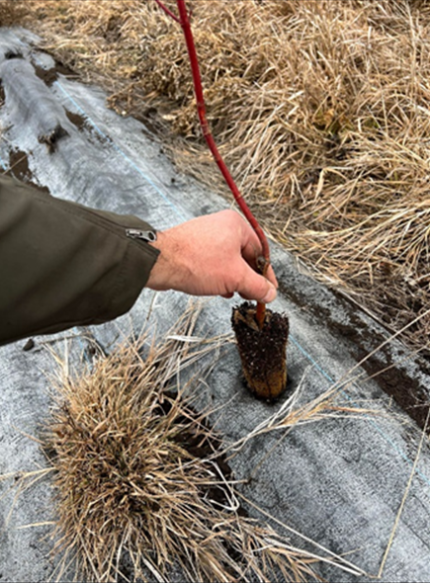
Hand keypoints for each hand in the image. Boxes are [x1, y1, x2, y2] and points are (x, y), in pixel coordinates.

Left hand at [147, 210, 277, 301]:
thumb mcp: (235, 277)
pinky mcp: (194, 247)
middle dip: (248, 278)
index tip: (270, 290)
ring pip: (229, 261)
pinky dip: (219, 276)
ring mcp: (206, 236)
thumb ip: (257, 286)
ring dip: (233, 279)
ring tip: (233, 293)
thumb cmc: (195, 261)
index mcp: (236, 225)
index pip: (261, 251)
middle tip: (252, 295)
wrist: (160, 262)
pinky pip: (213, 263)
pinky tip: (218, 289)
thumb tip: (269, 293)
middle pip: (245, 256)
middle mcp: (222, 226)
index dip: (267, 274)